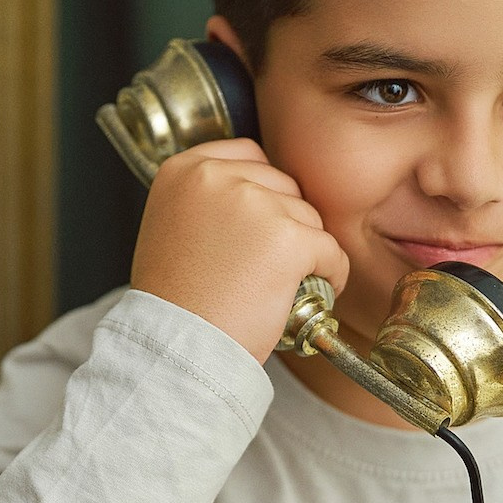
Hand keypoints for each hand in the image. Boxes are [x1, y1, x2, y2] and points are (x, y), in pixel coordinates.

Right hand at [130, 137, 349, 360]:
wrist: (178, 346)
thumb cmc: (174, 300)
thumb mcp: (171, 226)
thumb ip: (206, 200)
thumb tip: (254, 193)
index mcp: (184, 170)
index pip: (250, 156)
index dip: (264, 192)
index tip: (261, 223)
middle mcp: (216, 177)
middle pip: (283, 185)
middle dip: (286, 223)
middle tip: (270, 263)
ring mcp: (254, 204)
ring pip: (308, 218)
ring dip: (306, 250)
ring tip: (280, 285)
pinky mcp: (288, 239)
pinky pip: (331, 250)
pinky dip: (330, 274)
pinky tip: (308, 292)